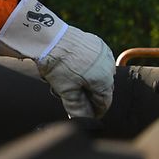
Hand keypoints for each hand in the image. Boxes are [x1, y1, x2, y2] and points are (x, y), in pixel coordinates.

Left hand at [0, 0, 114, 118]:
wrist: (49, 38)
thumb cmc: (57, 64)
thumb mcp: (66, 90)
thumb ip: (77, 107)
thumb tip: (83, 120)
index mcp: (104, 80)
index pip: (105, 102)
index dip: (95, 111)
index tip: (87, 115)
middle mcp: (109, 66)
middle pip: (102, 88)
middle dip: (88, 95)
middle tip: (71, 96)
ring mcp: (103, 53)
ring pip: (98, 74)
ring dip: (86, 80)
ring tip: (65, 80)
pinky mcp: (96, 43)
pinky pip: (95, 60)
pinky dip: (86, 67)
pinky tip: (70, 67)